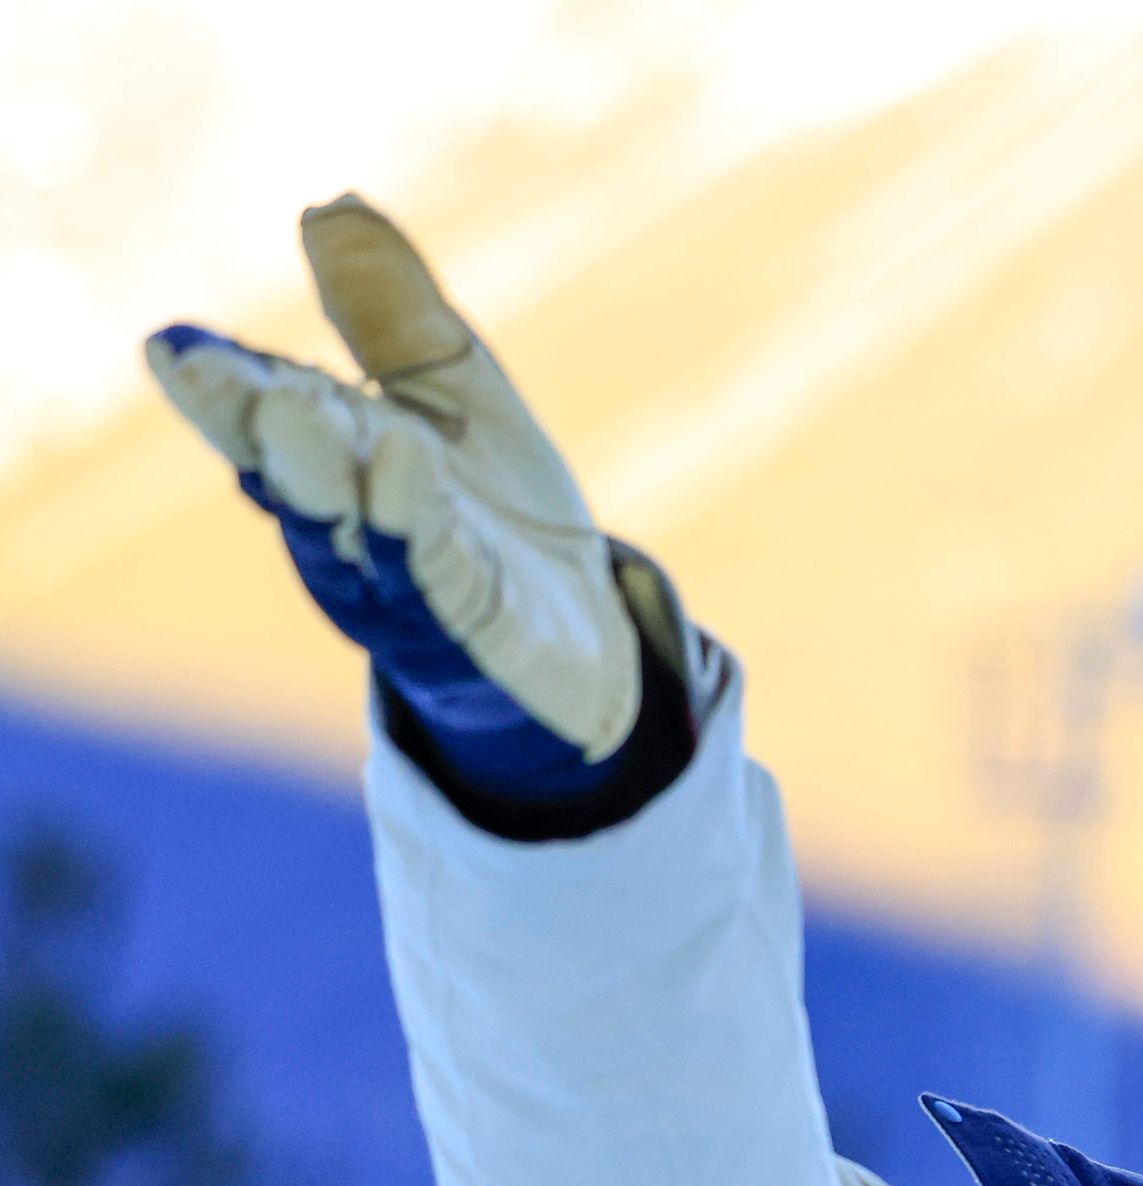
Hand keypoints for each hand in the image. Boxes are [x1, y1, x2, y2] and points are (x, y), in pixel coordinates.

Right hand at [145, 195, 677, 812]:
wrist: (579, 633)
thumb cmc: (497, 512)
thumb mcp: (454, 395)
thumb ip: (392, 313)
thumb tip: (329, 204)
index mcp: (335, 458)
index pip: (265, 411)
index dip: (219, 382)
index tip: (173, 344)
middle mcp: (349, 523)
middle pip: (289, 470)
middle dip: (254, 421)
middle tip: (217, 371)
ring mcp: (403, 582)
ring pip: (348, 528)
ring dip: (319, 471)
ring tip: (296, 406)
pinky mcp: (468, 629)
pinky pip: (436, 577)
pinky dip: (414, 525)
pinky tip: (406, 467)